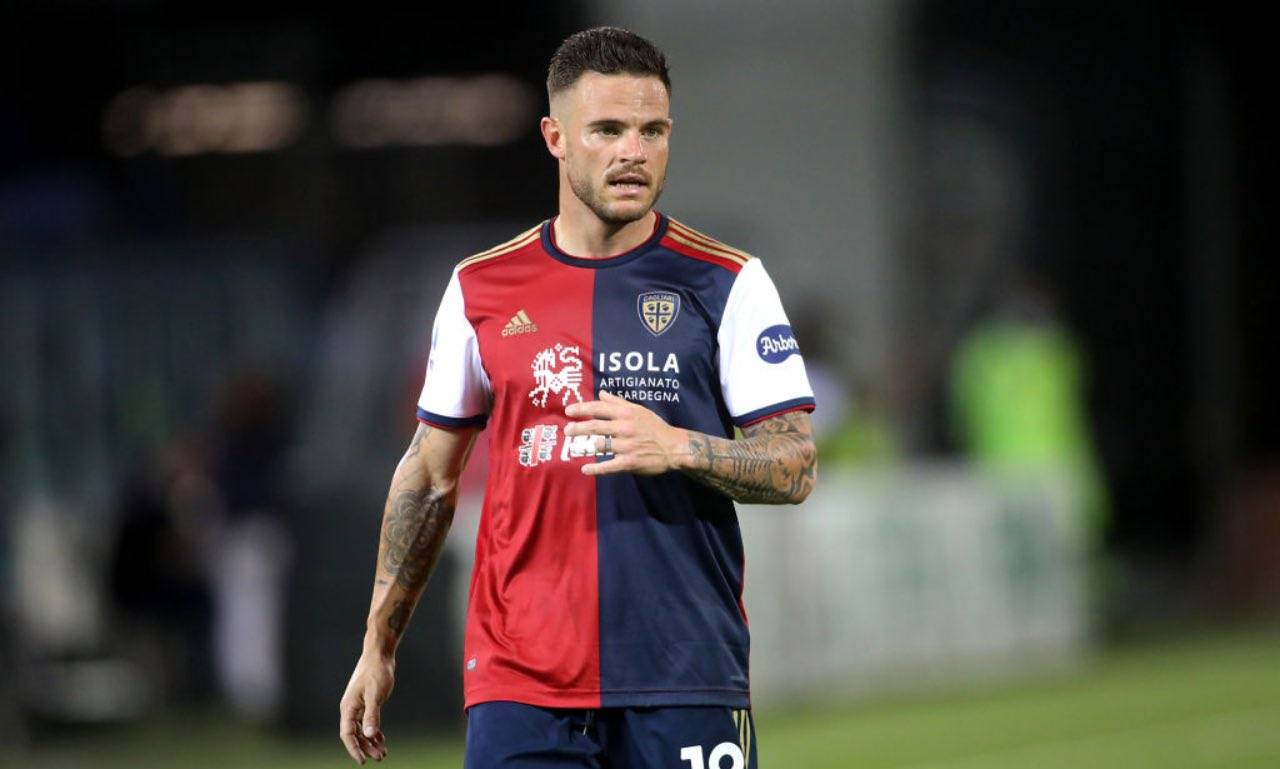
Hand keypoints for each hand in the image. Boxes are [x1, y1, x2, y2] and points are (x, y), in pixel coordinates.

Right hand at [339, 651, 394, 763]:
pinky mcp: (366, 702)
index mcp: (348, 707)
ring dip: (370, 742)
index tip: (363, 761)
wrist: (379, 655)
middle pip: (355, 735)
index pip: (348, 734)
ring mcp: (358, 706)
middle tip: (380, 758)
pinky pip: (368, 722)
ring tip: (382, 753)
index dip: (354, 749)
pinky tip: (381, 740)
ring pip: (362, 730)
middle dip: (366, 748)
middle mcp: (351, 708)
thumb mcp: (375, 695)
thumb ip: (372, 715)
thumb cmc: (376, 672)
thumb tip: (369, 735)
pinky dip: (374, 732)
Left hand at [564, 390, 688, 475]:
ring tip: (575, 448)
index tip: (568, 411)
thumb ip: (618, 402)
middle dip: (578, 428)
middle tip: (567, 430)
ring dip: (586, 446)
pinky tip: (585, 469)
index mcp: (626, 414)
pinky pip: (608, 466)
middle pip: (595, 426)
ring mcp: (626, 446)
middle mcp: (624, 428)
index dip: (582, 409)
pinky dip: (595, 468)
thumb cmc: (655, 427)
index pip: (599, 408)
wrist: (673, 447)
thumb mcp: (639, 410)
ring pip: (600, 445)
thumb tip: (602, 393)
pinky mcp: (629, 462)